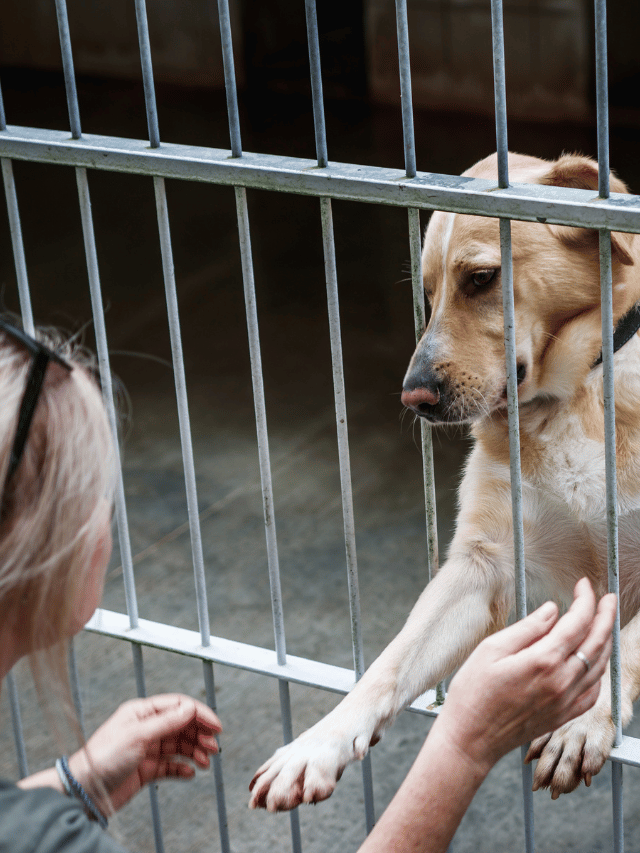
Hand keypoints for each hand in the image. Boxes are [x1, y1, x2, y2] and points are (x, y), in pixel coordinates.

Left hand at [69, 694, 221, 814]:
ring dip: (194, 751)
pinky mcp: (146, 769)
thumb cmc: (102, 758)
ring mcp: (146, 749)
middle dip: (199, 734)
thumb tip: (190, 707)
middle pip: (181, 726)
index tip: (215, 725)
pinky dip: (182, 768)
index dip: (199, 714)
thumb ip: (167, 721)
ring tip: (205, 761)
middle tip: (213, 746)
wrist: (85, 791)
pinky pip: (170, 765)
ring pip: (178, 746)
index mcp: (142, 712)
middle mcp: (146, 728)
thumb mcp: (138, 735)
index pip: (177, 706)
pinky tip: (191, 772)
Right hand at [433, 578, 615, 775]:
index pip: (577, 622)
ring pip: (600, 665)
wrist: (471, 738)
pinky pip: (593, 691)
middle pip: (596, 642)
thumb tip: (553, 610)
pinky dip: (599, 671)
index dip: (585, 600)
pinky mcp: (564, 716)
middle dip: (605, 615)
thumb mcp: (491, 649)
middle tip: (607, 597)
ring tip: (605, 623)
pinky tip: (593, 661)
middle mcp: (561, 681)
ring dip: (606, 640)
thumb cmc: (473, 692)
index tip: (583, 585)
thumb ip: (527, 628)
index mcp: (542, 660)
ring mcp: (565, 701)